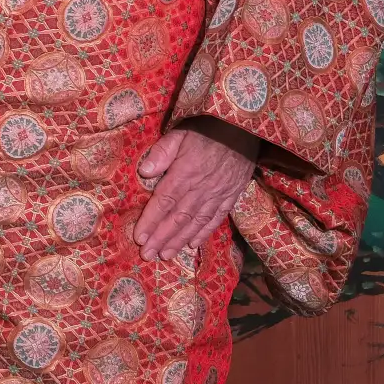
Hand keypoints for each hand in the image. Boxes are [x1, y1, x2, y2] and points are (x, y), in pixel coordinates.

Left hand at [134, 119, 261, 261]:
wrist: (243, 128)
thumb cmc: (206, 128)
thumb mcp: (180, 132)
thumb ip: (162, 152)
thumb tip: (144, 171)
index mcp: (185, 173)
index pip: (164, 202)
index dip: (151, 221)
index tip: (139, 238)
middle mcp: (201, 189)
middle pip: (178, 218)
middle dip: (161, 238)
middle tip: (147, 255)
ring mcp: (218, 195)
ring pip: (196, 223)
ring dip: (179, 241)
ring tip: (165, 256)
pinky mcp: (231, 196)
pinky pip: (216, 219)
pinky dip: (203, 234)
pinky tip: (192, 245)